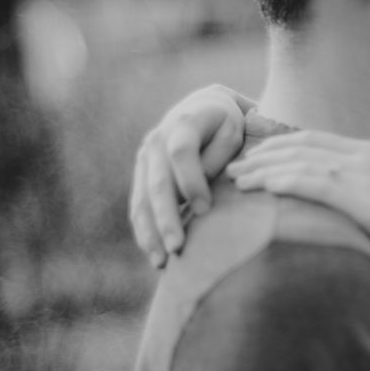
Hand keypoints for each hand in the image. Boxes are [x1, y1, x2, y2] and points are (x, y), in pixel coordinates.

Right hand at [130, 84, 252, 267]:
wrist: (200, 109)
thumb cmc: (224, 125)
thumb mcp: (232, 130)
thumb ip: (219, 156)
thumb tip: (199, 195)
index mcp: (183, 123)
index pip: (182, 153)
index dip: (191, 181)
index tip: (205, 209)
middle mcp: (157, 140)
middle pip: (158, 182)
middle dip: (167, 217)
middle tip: (177, 246)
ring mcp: (144, 158)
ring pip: (142, 198)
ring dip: (151, 232)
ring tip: (161, 261)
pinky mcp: (140, 175)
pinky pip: (138, 206)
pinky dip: (144, 231)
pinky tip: (153, 253)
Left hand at [227, 130, 369, 280]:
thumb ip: (358, 186)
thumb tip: (329, 192)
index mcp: (369, 152)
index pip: (312, 140)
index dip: (277, 145)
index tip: (252, 155)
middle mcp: (365, 157)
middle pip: (300, 147)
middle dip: (262, 155)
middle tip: (233, 167)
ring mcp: (366, 175)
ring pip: (302, 163)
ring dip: (265, 170)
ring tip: (238, 181)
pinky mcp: (365, 199)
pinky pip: (316, 184)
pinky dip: (287, 181)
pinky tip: (264, 186)